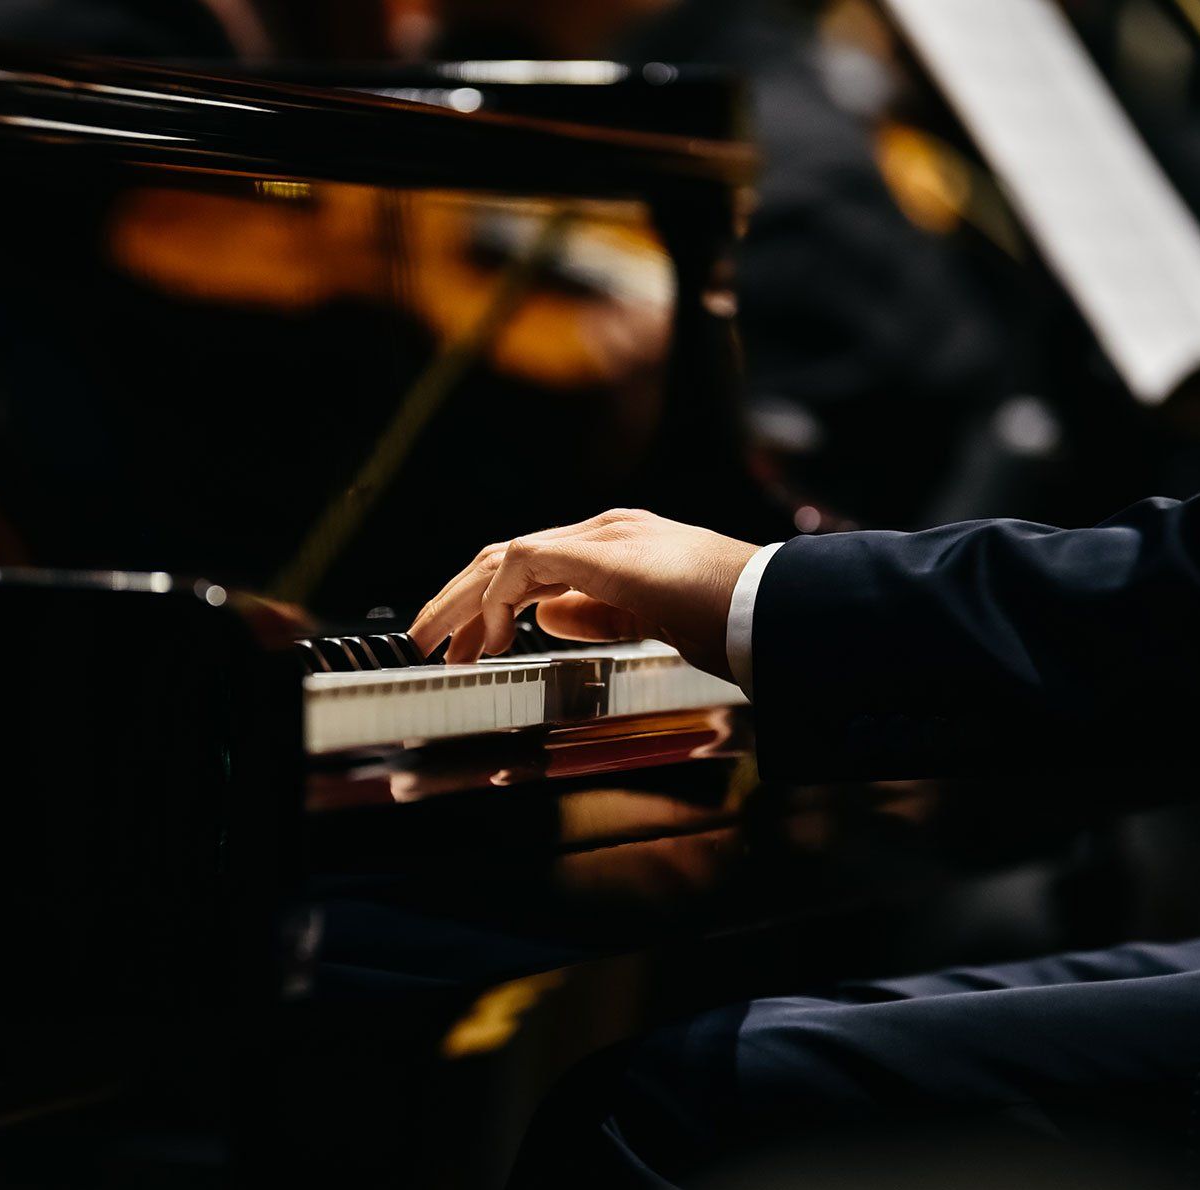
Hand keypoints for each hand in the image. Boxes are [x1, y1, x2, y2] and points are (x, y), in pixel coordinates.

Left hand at [409, 509, 759, 676]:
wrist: (774, 609)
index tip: (467, 647)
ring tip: (433, 642)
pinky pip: (525, 564)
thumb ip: (598, 616)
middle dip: (458, 599)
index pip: (534, 567)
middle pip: (508, 558)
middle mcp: (605, 532)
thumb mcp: (653, 622)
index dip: (489, 604)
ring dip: (462, 601)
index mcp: (618, 547)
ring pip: (506, 558)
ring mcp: (604, 536)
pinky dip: (497, 601)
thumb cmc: (733, 621)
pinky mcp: (602, 552)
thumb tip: (544, 617)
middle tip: (425, 639)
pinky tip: (489, 639)